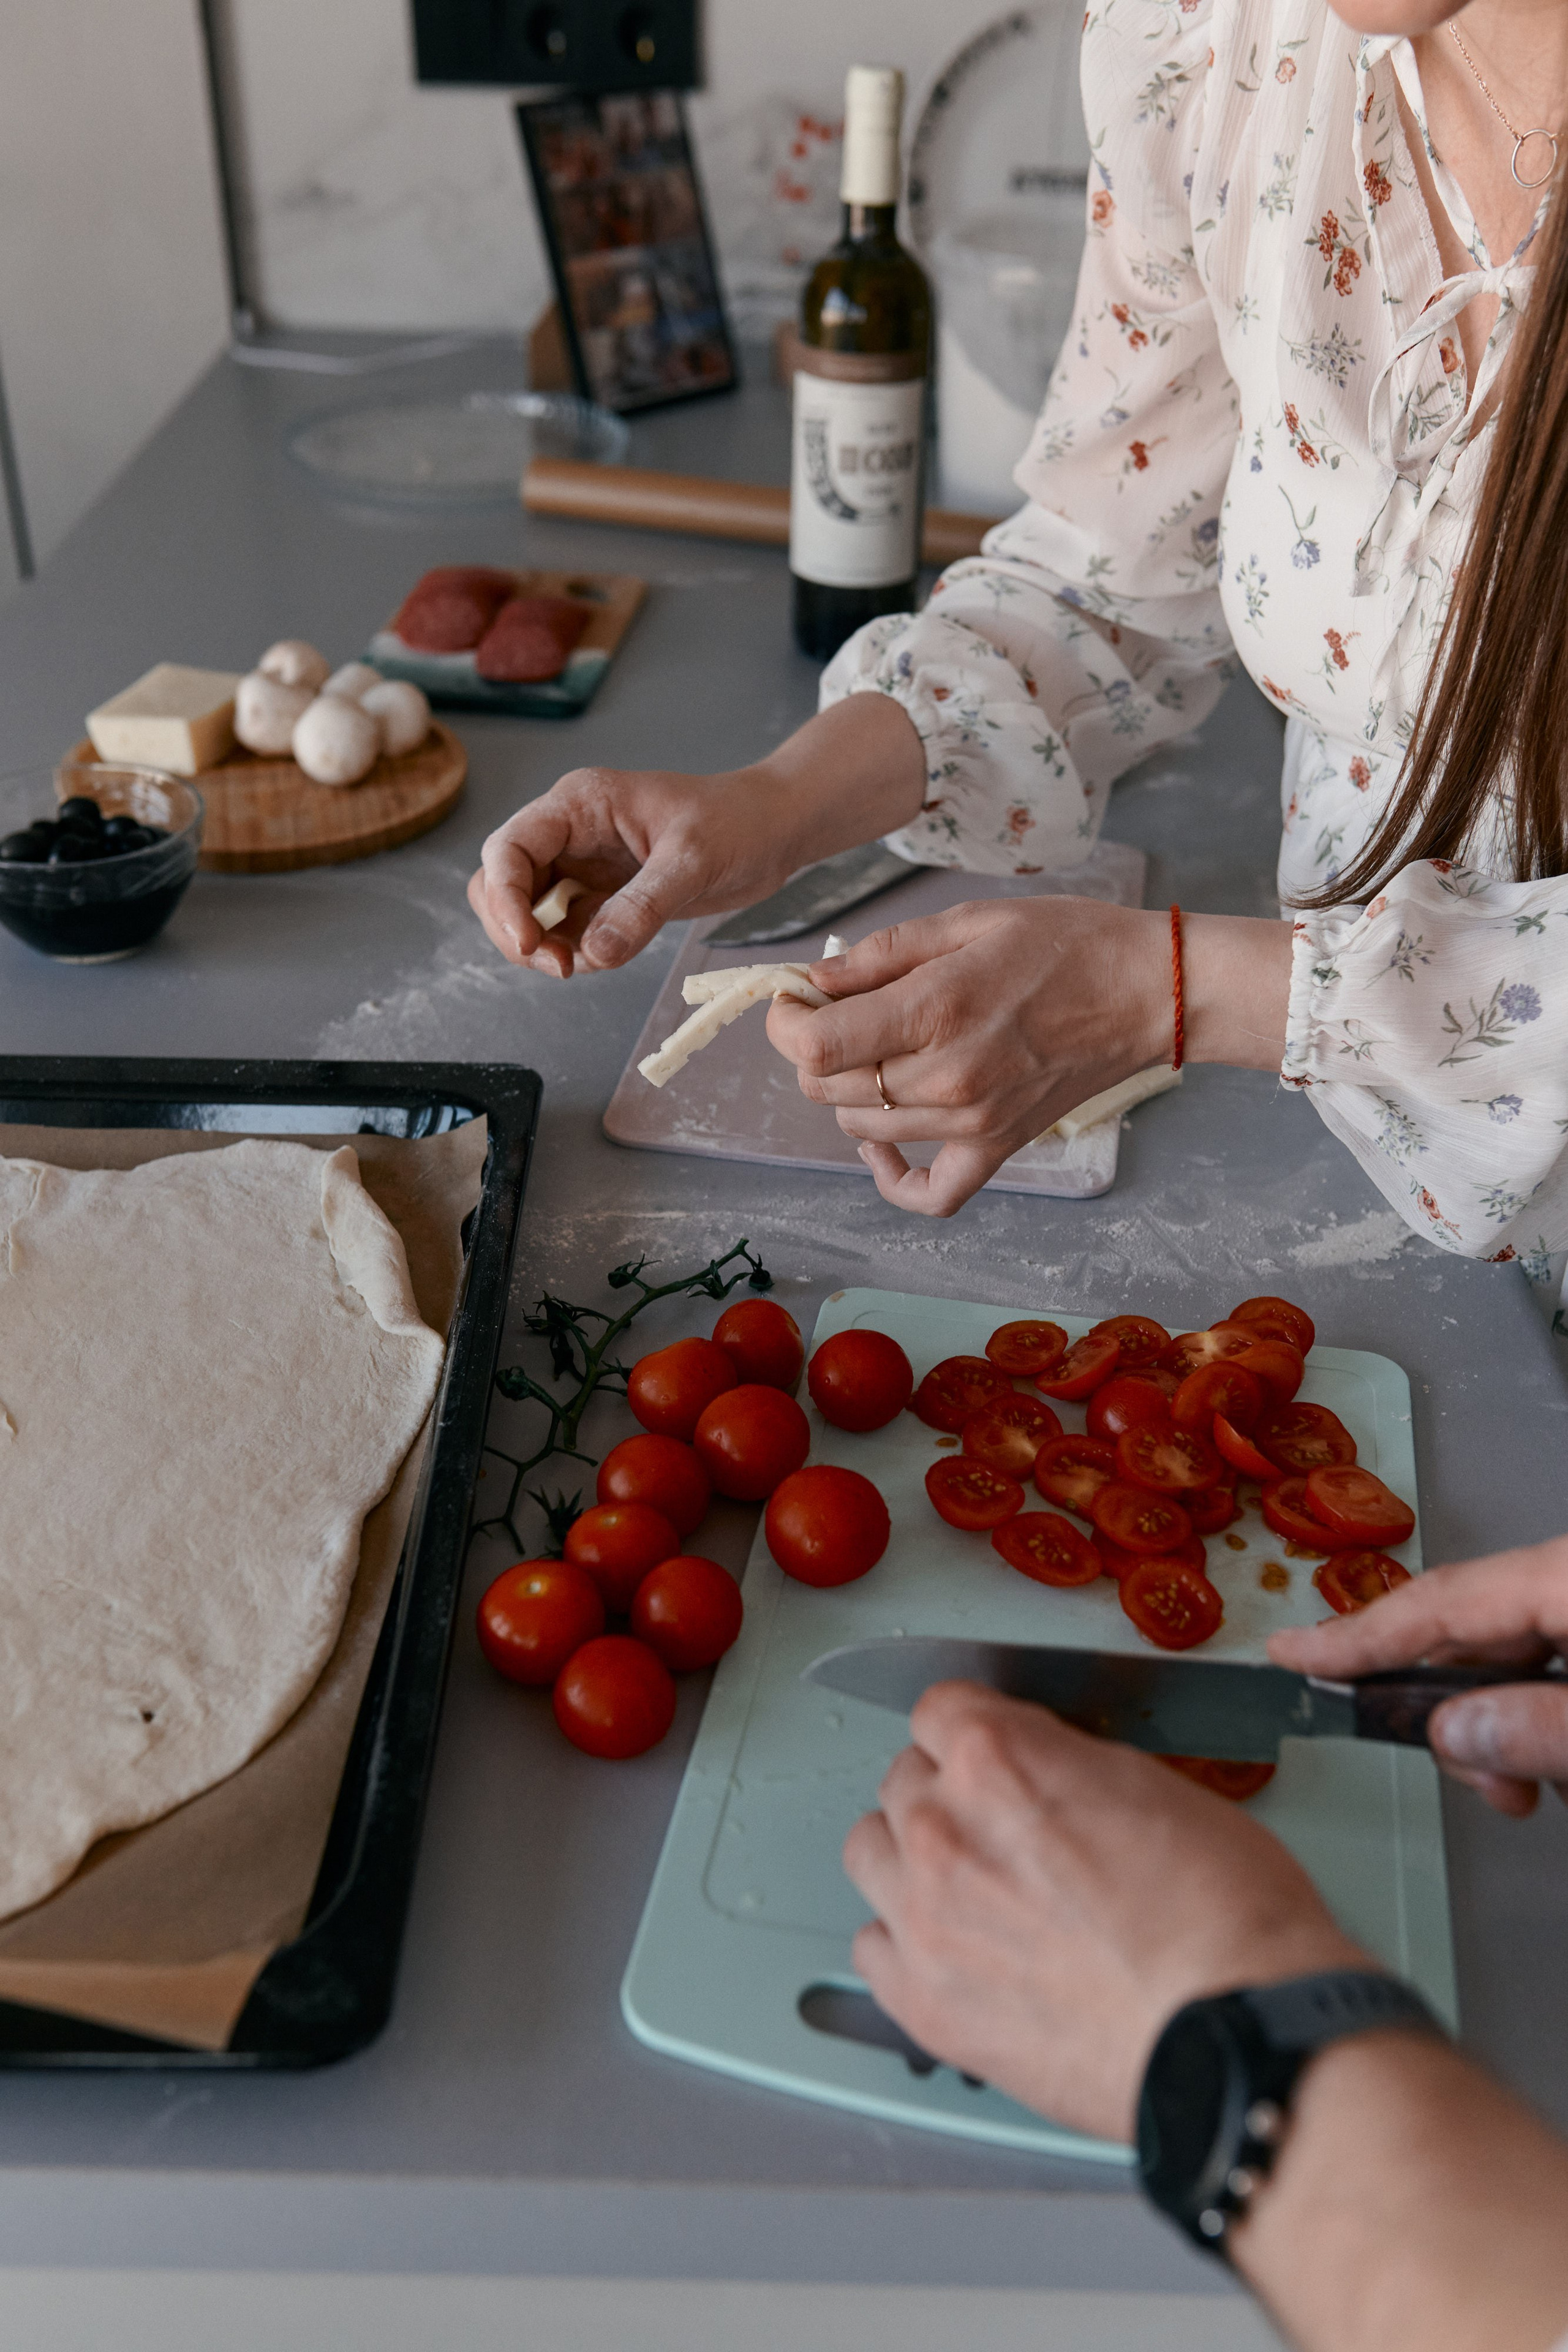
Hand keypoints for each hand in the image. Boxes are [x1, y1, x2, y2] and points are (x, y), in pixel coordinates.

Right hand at [467, 763, 800, 977]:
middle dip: (516, 929)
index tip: (530, 943)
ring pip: (526, 912)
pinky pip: (563, 932)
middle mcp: (569, 834)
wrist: (772, 831)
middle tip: (558, 965)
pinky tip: (605, 956)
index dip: (505, 899)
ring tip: (585, 963)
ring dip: (541, 948)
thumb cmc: (738, 822)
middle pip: (500, 884)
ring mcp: (582, 867)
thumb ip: (643, 907)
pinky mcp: (601, 898)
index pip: (509, 849)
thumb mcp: (692, 860)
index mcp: (579, 805)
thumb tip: (594, 953)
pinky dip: (572, 954)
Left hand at [766, 898, 1171, 1216]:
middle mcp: (947, 1076)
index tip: (795, 999)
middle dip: (812, 1047)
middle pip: (826, 1086)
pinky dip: (893, 1178)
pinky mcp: (997, 1146)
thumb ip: (882, 954)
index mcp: (934, 1011)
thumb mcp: (967, 921)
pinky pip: (930, 1193)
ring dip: (848, 1090)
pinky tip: (881, 1144)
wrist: (1146, 991)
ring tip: (874, 1050)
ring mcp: (972, 1121)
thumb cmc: (1065, 944)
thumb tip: (817, 979)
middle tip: (837, 1011)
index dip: (785, 1022)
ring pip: (859, 1126)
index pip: (814, 1045)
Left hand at [841, 1682, 1362, 2141]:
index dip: (976, 1731)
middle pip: (903, 1779)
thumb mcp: (1158, 1788)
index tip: (992, 1753)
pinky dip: (906, 1948)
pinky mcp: (922, 2002)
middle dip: (948, 1794)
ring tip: (968, 1890)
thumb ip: (1073, 1770)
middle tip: (999, 1830)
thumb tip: (1051, 1776)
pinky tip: (956, 1956)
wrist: (1233, 2039)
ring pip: (870, 1854)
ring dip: (911, 1861)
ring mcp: (924, 1918)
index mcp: (999, 1758)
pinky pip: (872, 1950)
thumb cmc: (1224, 1920)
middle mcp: (944, 1828)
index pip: (940, 1709)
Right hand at [1269, 1534, 1567, 1817]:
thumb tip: (1452, 1732)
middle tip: (1486, 1782)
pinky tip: (1563, 1761)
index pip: (1435, 1603)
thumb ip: (1536, 1728)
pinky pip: (1547, 1661)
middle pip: (1467, 1636)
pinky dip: (1542, 1715)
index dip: (1356, 1636)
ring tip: (1546, 1783)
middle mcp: (1563, 1578)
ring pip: (1508, 1659)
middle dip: (1460, 1717)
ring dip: (1511, 1729)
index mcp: (1561, 1577)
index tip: (1292, 1654)